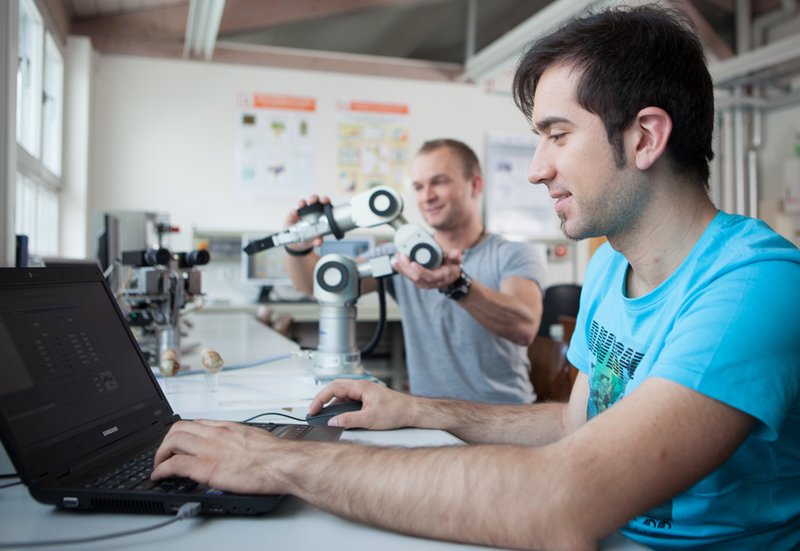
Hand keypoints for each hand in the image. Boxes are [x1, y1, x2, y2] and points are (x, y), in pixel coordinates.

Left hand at [151, 419, 288, 493]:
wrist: (282, 463)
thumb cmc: (276, 456)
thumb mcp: (256, 439)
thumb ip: (241, 441)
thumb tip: (240, 448)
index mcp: (228, 428)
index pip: (196, 423)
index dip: (182, 432)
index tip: (179, 441)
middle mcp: (215, 434)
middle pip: (178, 428)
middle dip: (166, 441)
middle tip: (164, 453)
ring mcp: (208, 449)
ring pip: (171, 442)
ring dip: (160, 454)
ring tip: (158, 465)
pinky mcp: (205, 467)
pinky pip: (174, 464)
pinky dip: (160, 470)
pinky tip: (158, 475)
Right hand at [284, 195, 329, 251]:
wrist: (296, 243)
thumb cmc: (309, 239)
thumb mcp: (314, 241)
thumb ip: (317, 241)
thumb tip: (319, 241)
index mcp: (320, 215)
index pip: (324, 204)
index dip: (325, 201)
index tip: (325, 201)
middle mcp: (311, 211)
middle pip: (313, 200)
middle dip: (313, 198)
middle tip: (312, 201)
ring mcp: (301, 213)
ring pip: (302, 203)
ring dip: (302, 202)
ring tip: (302, 205)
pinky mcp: (292, 216)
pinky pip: (292, 212)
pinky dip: (293, 211)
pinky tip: (294, 212)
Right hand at [309, 380, 416, 428]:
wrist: (411, 411)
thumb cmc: (396, 411)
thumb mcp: (369, 419)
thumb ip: (349, 420)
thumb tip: (333, 421)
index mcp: (360, 387)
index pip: (333, 388)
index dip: (320, 399)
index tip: (313, 409)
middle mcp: (361, 387)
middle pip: (335, 389)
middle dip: (323, 400)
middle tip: (314, 412)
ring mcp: (364, 392)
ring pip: (342, 395)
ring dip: (333, 405)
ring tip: (325, 416)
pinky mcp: (367, 398)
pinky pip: (349, 400)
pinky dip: (342, 408)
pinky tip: (340, 417)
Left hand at [393, 249, 463, 289]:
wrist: (449, 279)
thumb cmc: (451, 269)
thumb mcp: (456, 262)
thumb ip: (455, 257)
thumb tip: (455, 253)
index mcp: (440, 277)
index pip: (429, 276)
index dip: (420, 270)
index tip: (413, 263)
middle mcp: (430, 282)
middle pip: (416, 277)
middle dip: (406, 267)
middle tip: (401, 256)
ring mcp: (423, 283)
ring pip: (410, 277)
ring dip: (401, 268)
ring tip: (396, 258)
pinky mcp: (417, 281)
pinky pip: (408, 276)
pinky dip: (401, 269)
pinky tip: (396, 262)